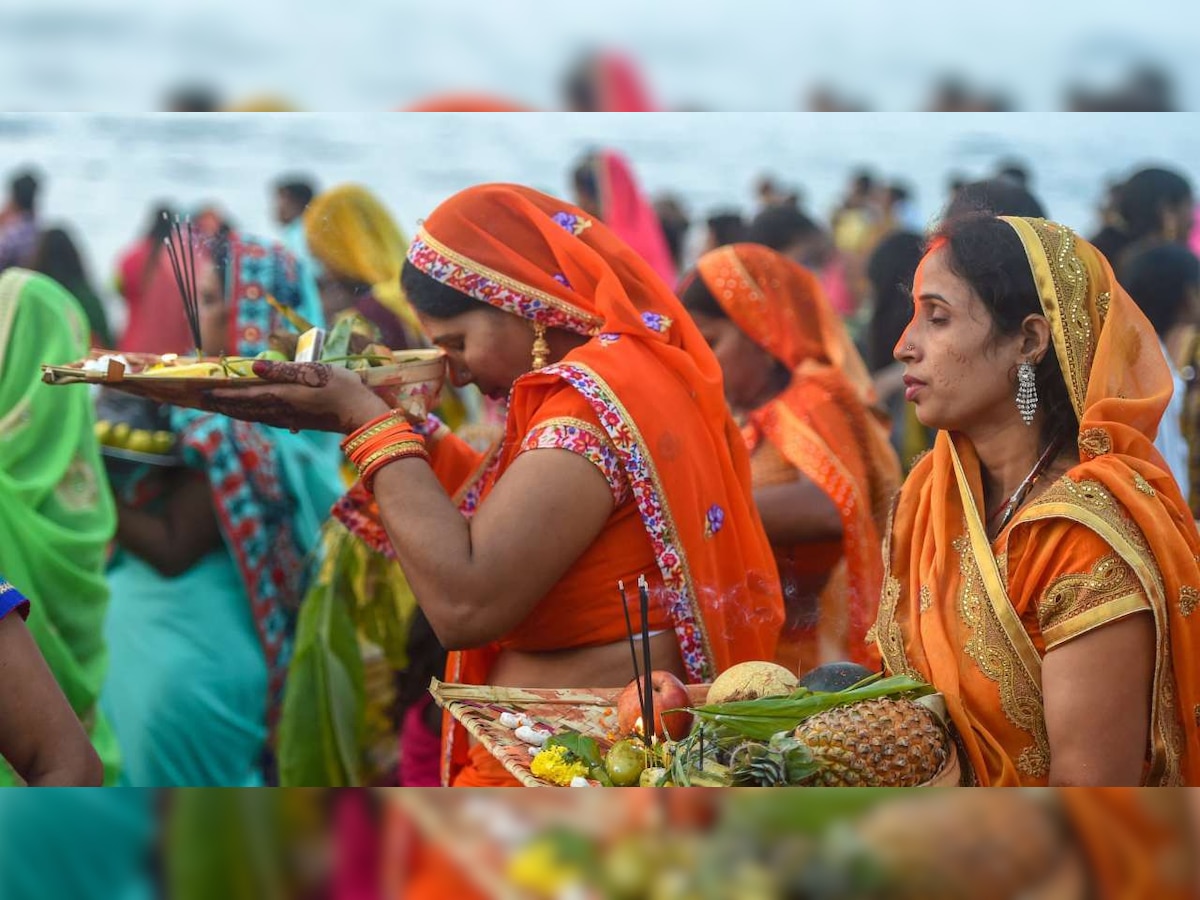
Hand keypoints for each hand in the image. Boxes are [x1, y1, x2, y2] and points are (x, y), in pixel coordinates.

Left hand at [198, 361, 389, 432]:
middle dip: (224, 404)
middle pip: (246, 409)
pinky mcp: (299, 422)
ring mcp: (290, 419)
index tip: (204, 391)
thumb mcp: (315, 372)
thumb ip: (284, 370)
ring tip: (222, 407)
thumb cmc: (342, 387)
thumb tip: (253, 369)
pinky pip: (267, 419)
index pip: (246, 395)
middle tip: (204, 400)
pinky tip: (252, 414)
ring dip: (236, 411)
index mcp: (283, 396)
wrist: (361, 414)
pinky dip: (253, 415)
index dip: (224, 394)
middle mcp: (282, 410)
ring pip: (255, 415)